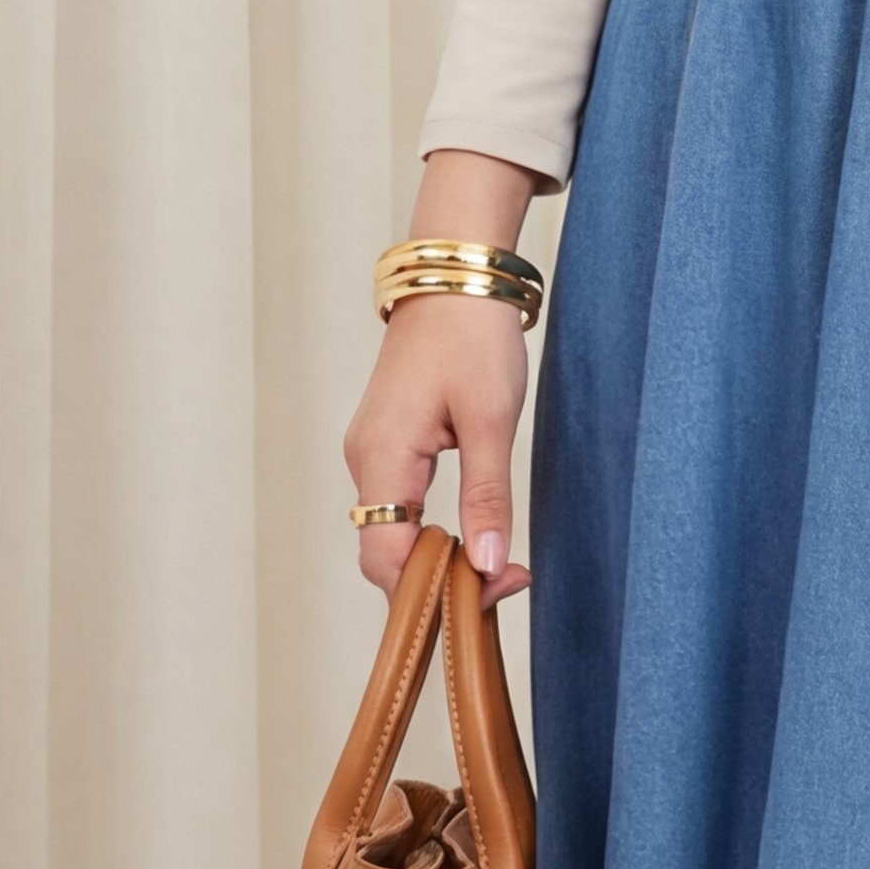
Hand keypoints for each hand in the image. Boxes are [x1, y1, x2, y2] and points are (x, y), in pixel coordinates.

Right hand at [344, 300, 530, 605]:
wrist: (455, 278)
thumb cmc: (472, 338)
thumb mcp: (491, 421)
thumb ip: (486, 496)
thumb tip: (484, 565)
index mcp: (382, 458)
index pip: (386, 558)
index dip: (433, 590)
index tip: (494, 588)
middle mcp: (365, 460)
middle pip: (384, 553)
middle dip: (436, 582)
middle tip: (505, 581)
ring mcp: (372, 453)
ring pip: (391, 533)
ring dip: (435, 559)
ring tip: (493, 566)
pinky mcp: (388, 445)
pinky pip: (398, 508)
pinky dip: (429, 533)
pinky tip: (467, 537)